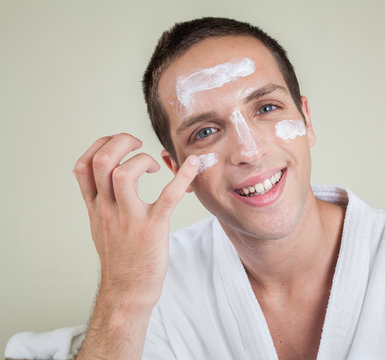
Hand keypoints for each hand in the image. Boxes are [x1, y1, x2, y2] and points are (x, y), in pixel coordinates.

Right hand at [73, 133, 199, 304]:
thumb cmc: (119, 257)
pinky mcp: (152, 229)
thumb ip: (102, 200)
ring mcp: (128, 219)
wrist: (127, 291)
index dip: (100, 145)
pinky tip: (193, 165)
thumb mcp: (100, 225)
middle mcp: (107, 209)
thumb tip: (107, 178)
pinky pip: (167, 197)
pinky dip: (182, 177)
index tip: (119, 144)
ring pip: (123, 175)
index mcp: (95, 207)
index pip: (83, 165)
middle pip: (101, 162)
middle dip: (120, 142)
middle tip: (138, 144)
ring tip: (155, 166)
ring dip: (141, 159)